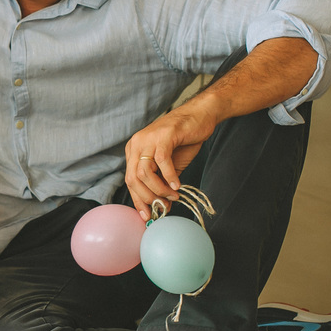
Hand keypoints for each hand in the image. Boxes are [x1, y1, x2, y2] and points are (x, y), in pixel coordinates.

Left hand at [124, 102, 215, 220]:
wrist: (200, 116)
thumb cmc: (184, 140)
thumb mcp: (169, 165)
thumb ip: (162, 182)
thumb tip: (162, 206)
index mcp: (134, 151)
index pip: (130, 180)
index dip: (138, 200)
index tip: (147, 215)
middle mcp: (136, 144)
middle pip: (133, 178)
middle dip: (147, 197)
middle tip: (162, 207)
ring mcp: (148, 139)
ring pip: (144, 172)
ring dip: (159, 189)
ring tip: (172, 196)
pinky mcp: (164, 136)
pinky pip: (162, 161)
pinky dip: (169, 177)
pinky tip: (177, 185)